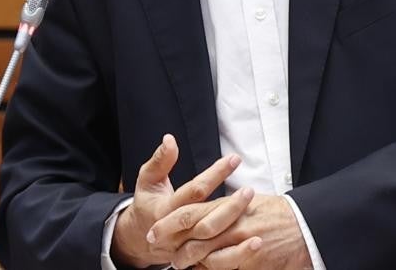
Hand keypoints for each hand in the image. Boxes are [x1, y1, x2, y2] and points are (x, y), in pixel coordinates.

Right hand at [111, 134, 248, 267]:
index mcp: (165, 210)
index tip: (235, 159)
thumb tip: (170, 139)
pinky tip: (256, 242)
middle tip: (250, 189)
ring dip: (235, 229)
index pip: (194, 190)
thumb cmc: (148, 204)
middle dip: (230, 205)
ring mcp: (186, 249)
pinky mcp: (196, 260)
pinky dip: (237, 253)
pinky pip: (219, 261)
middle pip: (206, 219)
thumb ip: (160, 160)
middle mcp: (176, 232)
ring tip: (256, 214)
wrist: (139, 239)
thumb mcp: (148, 180)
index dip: (215, 174)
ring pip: (213, 242)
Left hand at [176, 195, 310, 269]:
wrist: (305, 225)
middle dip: (174, 248)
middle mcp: (232, 225)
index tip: (154, 230)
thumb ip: (224, 207)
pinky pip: (225, 269)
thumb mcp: (247, 201)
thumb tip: (204, 211)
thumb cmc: (276, 212)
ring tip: (180, 264)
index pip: (190, 213)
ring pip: (206, 258)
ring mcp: (241, 245)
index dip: (168, 223)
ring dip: (191, 263)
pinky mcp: (251, 262)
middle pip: (193, 238)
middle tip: (164, 253)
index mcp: (228, 206)